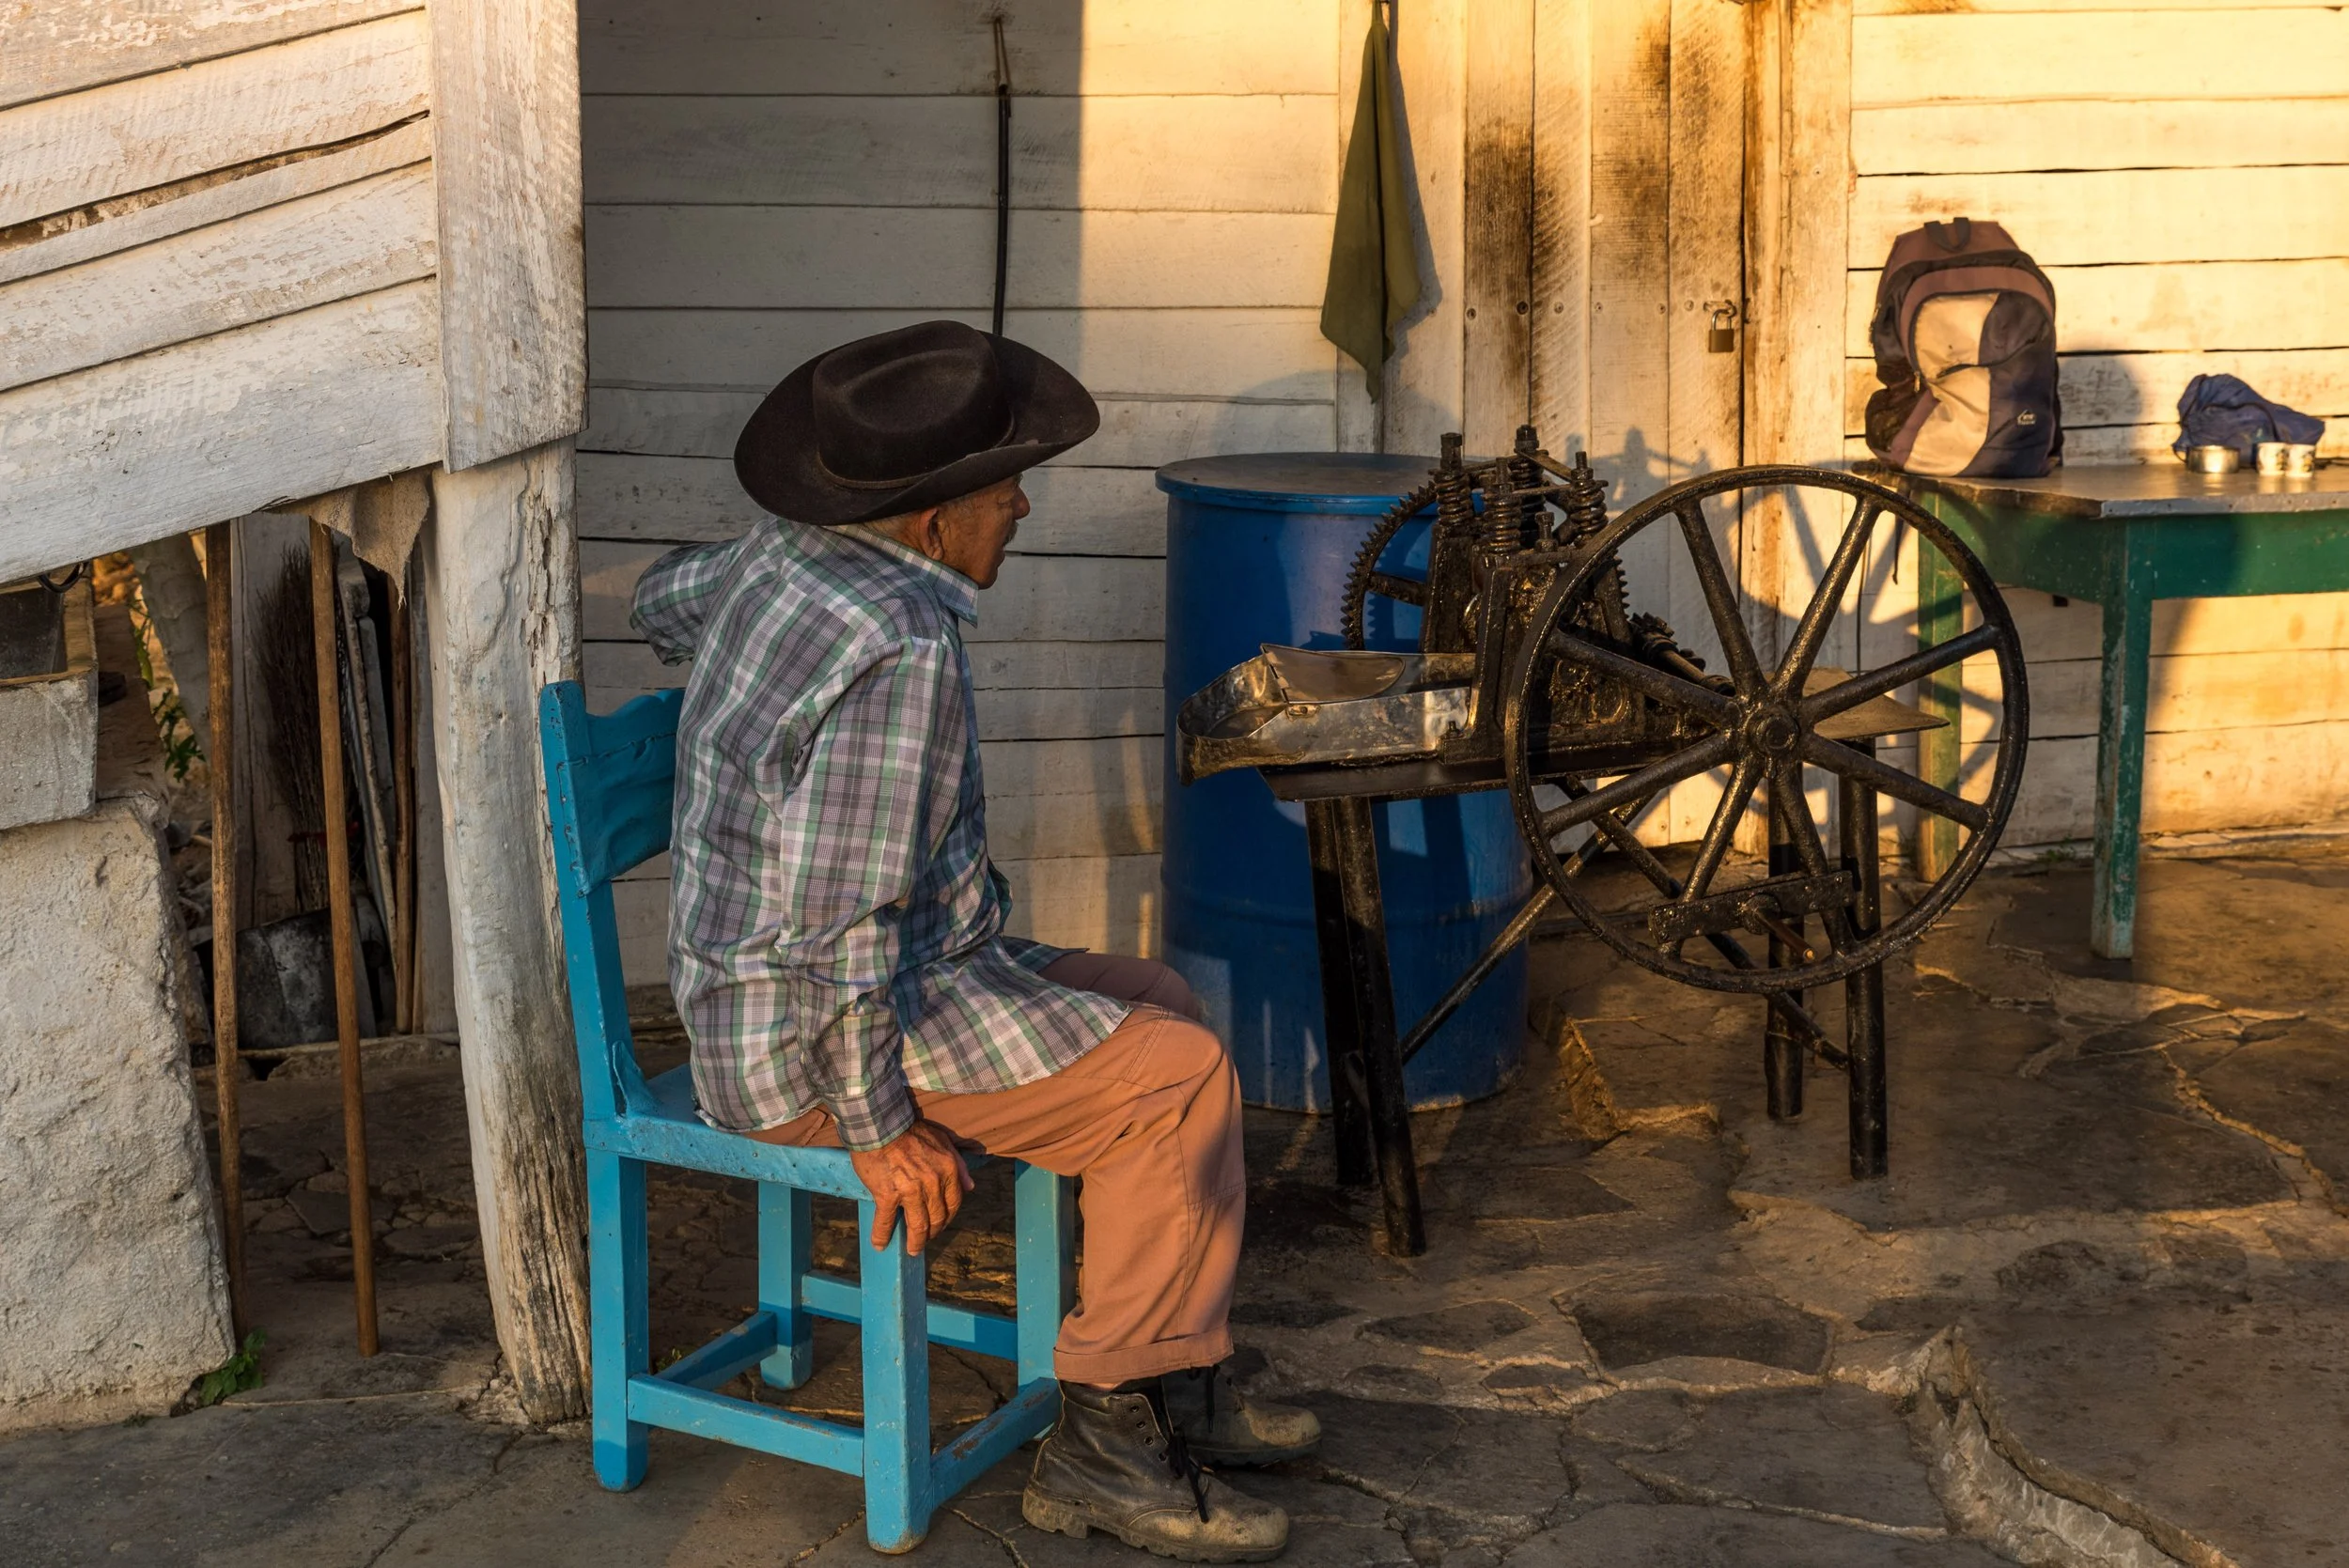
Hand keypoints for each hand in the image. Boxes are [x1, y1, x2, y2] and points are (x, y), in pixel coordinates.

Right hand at [849, 1118, 974, 1255]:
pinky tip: (880, 1245)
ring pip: (917, 1226)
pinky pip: (885, 1222)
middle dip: (933, 1232)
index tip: (941, 1223)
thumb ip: (959, 1165)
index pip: (954, 1202)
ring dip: (915, 1242)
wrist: (880, 1124)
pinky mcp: (887, 1195)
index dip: (948, 1217)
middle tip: (926, 1239)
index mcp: (948, 1170)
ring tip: (912, 1250)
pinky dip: (882, 1236)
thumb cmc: (910, 1130)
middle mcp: (932, 1183)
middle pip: (937, 1218)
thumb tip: (971, 1186)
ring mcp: (910, 1191)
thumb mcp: (943, 1141)